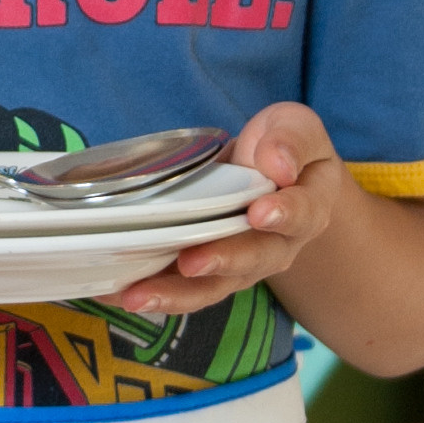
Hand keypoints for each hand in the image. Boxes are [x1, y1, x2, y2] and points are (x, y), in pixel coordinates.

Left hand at [106, 102, 344, 318]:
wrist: (271, 177)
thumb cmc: (280, 146)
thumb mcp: (293, 127)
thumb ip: (290, 140)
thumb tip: (277, 165)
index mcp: (308, 207)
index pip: (301, 214)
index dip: (283, 214)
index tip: (260, 212)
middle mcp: (279, 246)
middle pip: (255, 260)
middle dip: (221, 261)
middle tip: (191, 262)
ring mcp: (242, 265)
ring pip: (214, 286)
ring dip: (175, 293)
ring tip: (138, 296)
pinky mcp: (209, 274)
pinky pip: (183, 290)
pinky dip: (151, 294)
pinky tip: (115, 293)